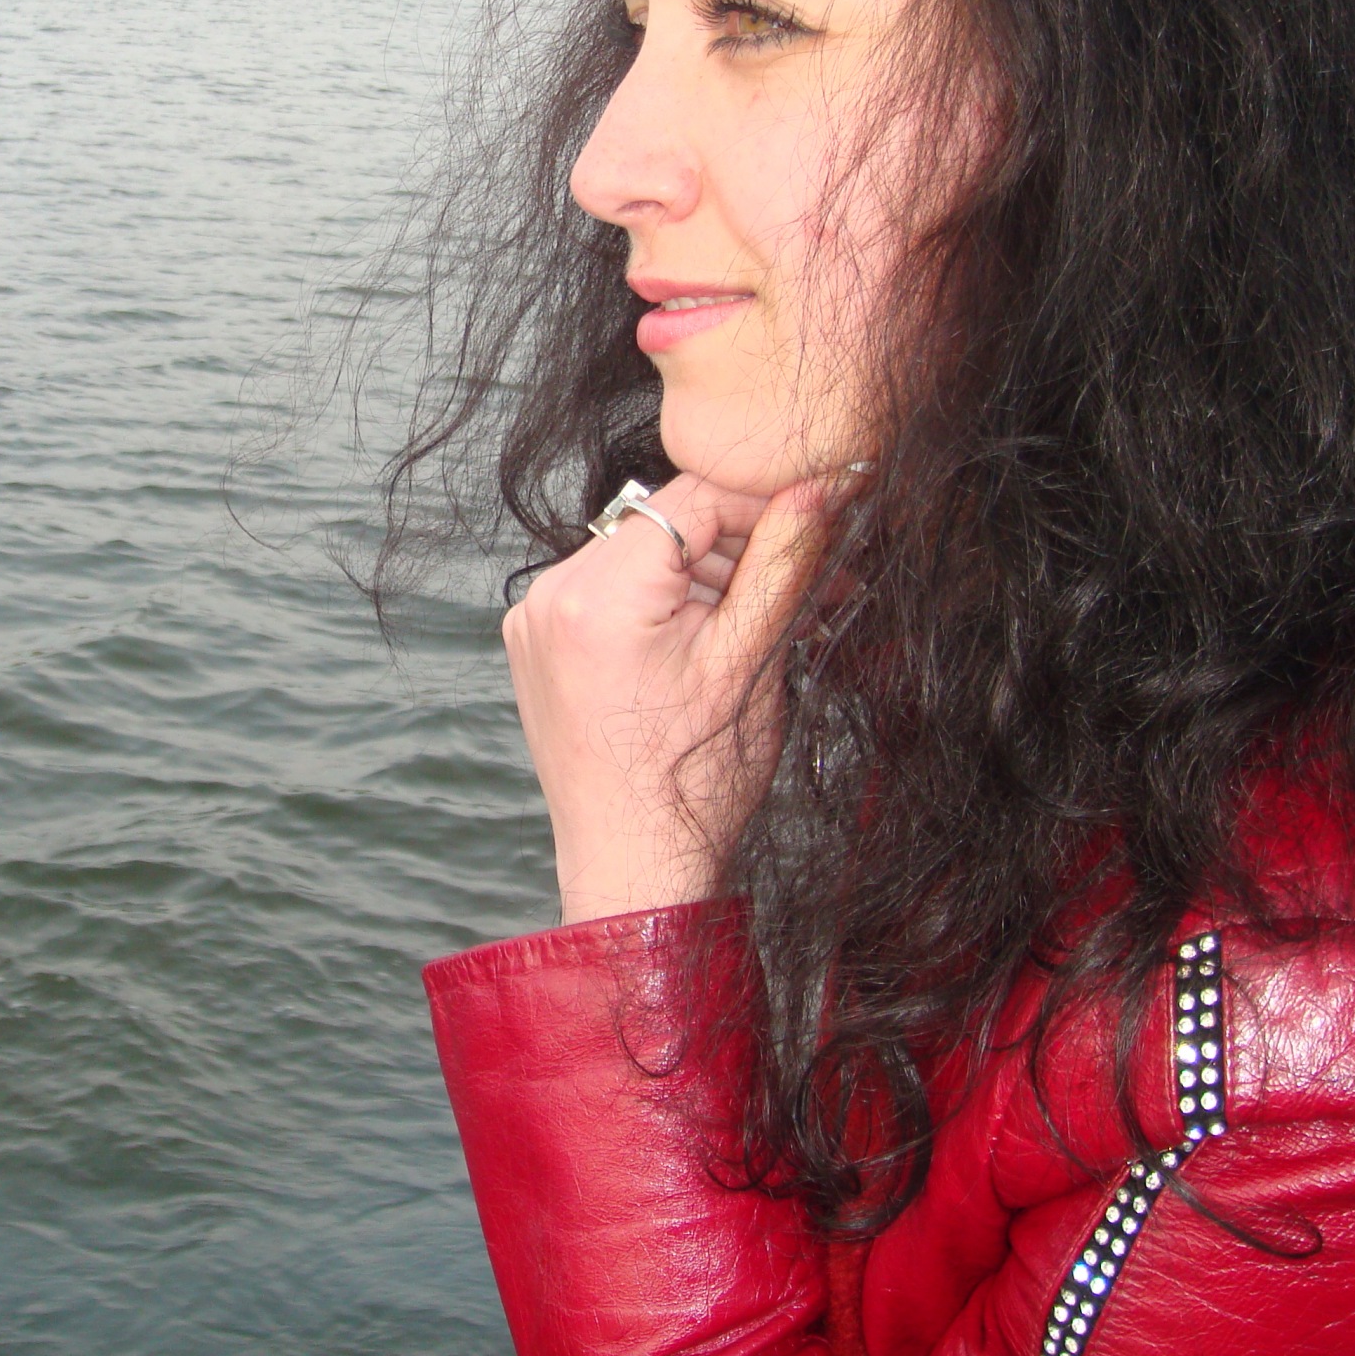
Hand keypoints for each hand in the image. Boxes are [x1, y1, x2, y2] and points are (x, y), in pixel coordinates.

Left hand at [500, 471, 853, 923]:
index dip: (764, 502)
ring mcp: (535, 620)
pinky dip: (663, 604)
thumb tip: (817, 489)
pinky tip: (712, 642)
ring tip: (766, 622)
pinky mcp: (538, 644)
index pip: (692, 497)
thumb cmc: (693, 784)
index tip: (818, 518)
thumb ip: (783, 563)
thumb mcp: (752, 661)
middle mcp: (550, 595)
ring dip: (705, 577)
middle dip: (740, 548)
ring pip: (641, 557)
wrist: (635, 866)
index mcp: (597, 595)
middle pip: (664, 525)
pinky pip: (611, 593)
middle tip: (812, 582)